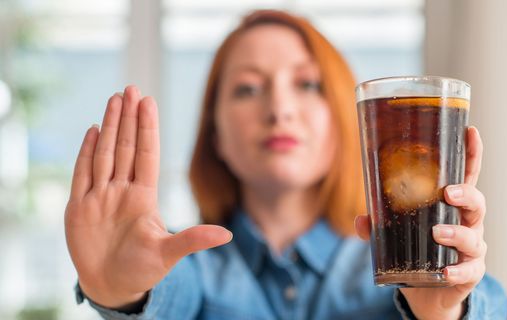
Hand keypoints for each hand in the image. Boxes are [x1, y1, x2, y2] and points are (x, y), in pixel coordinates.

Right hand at [65, 86, 231, 308]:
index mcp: (144, 197)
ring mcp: (100, 196)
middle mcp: (122, 190)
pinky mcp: (79, 207)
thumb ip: (193, 240)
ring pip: (105, 153)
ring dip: (109, 127)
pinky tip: (93, 129)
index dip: (147, 128)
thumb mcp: (168, 254)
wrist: (112, 286)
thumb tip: (228, 236)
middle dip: (128, 117)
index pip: (147, 154)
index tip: (149, 102)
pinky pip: (82, 173)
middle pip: (125, 147)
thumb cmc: (142, 270)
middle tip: (131, 88)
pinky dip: (86, 152)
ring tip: (114, 99)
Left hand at [355, 126, 485, 319]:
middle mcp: (467, 222)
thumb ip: (379, 225)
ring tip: (438, 232)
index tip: (470, 131)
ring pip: (473, 235)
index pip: (466, 175)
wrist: (429, 291)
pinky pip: (468, 270)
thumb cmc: (418, 249)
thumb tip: (361, 220)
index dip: (471, 153)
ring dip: (456, 232)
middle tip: (447, 193)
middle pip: (476, 202)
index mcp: (451, 205)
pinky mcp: (470, 272)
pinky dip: (457, 270)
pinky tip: (446, 271)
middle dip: (466, 194)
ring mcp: (471, 247)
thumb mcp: (396, 232)